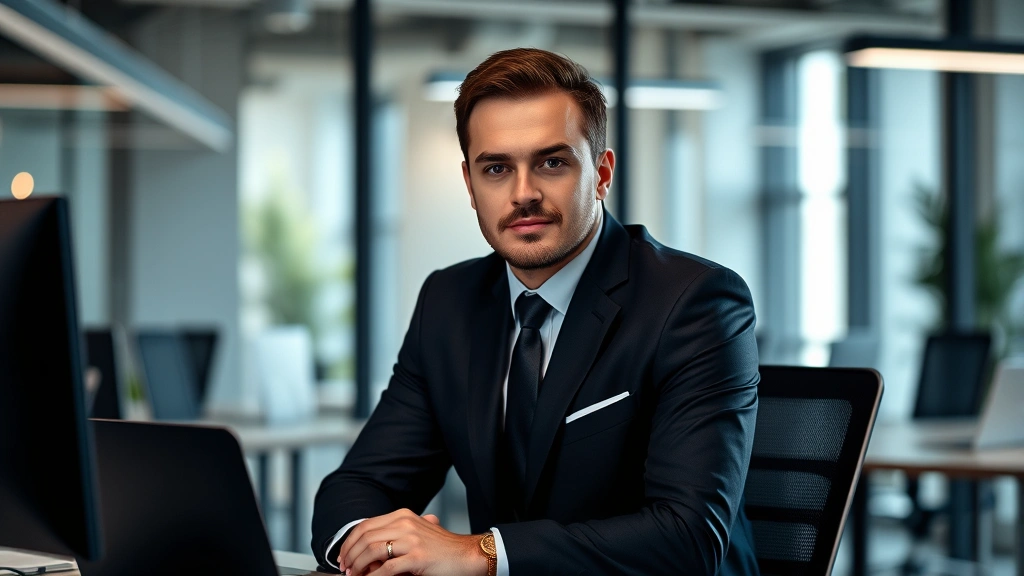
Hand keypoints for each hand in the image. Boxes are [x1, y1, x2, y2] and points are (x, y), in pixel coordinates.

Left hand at [338, 509, 486, 575]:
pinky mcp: (417, 557)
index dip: (350, 541)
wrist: (468, 555)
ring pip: (372, 550)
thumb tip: (370, 549)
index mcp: (403, 515)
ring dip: (359, 566)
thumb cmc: (444, 548)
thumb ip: (396, 535)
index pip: (366, 525)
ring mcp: (411, 539)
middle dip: (350, 555)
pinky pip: (387, 568)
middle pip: (365, 537)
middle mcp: (405, 523)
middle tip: (346, 569)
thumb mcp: (418, 533)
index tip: (343, 555)